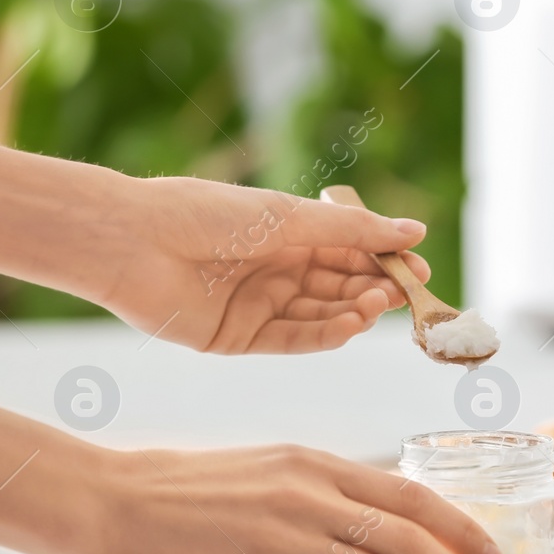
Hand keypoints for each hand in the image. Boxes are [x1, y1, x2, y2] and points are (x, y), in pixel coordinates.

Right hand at [86, 445, 502, 553]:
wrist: (110, 502)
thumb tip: (373, 528)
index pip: (411, 493)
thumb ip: (323, 494)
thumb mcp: (269, 471)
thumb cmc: (186, 491)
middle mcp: (308, 496)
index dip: (460, 526)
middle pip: (409, 538)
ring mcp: (281, 539)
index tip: (488, 552)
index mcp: (315, 465)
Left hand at [100, 176, 430, 352]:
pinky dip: (325, 335)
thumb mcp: (290, 217)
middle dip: (376, 288)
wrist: (133, 242)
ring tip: (378, 303)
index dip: (385, 260)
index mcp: (287, 234)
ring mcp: (260, 305)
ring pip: (322, 315)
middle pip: (341, 286)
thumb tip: (413, 231)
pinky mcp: (240, 338)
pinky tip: (349, 324)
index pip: (350, 252)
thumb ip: (353, 232)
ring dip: (354, 311)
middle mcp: (276, 270)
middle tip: (406, 291)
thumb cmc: (206, 214)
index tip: (419, 267)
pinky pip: (293, 340)